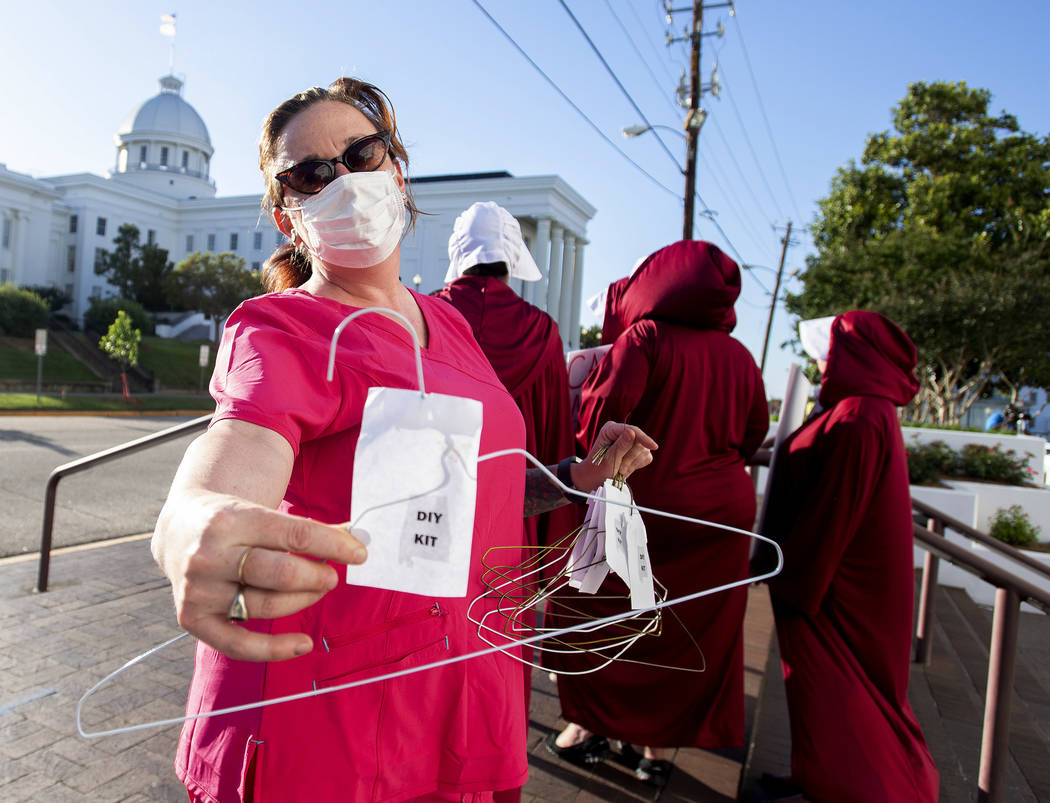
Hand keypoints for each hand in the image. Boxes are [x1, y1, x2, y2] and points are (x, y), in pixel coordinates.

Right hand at [152, 490, 366, 662]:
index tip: (359, 553)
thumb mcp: (263, 512)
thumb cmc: (234, 521)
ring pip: (266, 605)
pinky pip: (239, 644)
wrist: (180, 530)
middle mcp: (210, 555)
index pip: (296, 533)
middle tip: (332, 576)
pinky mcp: (192, 618)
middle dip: (318, 576)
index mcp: (232, 519)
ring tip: (316, 590)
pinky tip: (303, 644)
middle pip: (281, 573)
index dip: (334, 545)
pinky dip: (274, 649)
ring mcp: (198, 589)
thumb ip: (306, 529)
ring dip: (304, 600)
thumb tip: (355, 539)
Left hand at [570, 422, 657, 493]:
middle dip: (630, 458)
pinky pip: (646, 457)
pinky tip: (626, 468)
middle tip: (620, 468)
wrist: (597, 478)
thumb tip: (631, 432)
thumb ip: (620, 445)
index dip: (643, 438)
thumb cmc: (598, 468)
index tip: (654, 447)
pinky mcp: (638, 450)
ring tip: (620, 469)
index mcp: (610, 429)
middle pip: (639, 441)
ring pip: (643, 450)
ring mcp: (631, 441)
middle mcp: (621, 432)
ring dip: (632, 463)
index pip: (632, 430)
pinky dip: (637, 465)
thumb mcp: (608, 459)